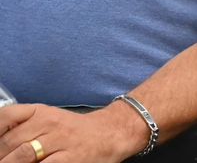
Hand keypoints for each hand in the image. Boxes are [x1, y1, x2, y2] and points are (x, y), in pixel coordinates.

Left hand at [0, 103, 149, 162]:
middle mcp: (49, 123)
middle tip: (1, 160)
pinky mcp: (71, 158)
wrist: (112, 133)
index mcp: (40, 112)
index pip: (6, 116)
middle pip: (10, 141)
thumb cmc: (75, 131)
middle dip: (0, 156)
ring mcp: (61, 141)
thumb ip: (22, 128)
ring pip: (23, 154)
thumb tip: (1, 145)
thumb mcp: (48, 119)